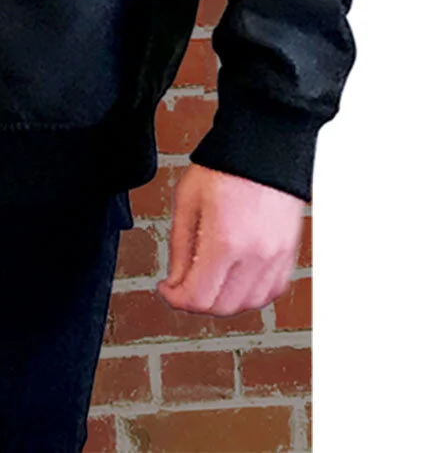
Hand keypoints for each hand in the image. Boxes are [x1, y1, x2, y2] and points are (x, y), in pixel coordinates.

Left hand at [156, 163, 303, 315]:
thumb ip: (179, 246)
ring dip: (224, 301)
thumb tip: (175, 280)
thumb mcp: (187, 201)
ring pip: (249, 305)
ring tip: (207, 280)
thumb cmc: (225, 168)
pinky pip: (271, 292)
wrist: (263, 148)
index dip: (175, 299)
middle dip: (197, 301)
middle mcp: (255, 256)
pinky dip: (250, 294)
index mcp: (225, 242)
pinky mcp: (288, 255)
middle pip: (223, 308)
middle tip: (182, 285)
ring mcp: (276, 258)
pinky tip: (234, 279)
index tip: (167, 290)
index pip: (199, 297)